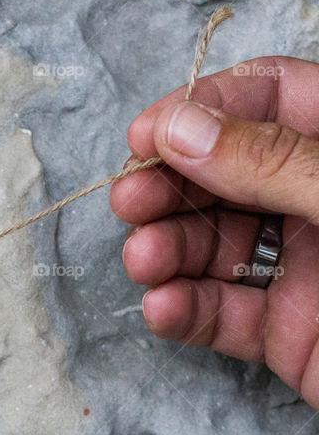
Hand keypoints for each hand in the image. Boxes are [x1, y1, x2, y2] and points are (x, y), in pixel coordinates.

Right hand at [111, 56, 318, 407]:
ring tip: (144, 262)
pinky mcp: (289, 334)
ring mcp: (307, 271)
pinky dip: (183, 311)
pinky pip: (221, 314)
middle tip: (132, 201)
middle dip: (170, 186)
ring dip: (167, 251)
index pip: (270, 99)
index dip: (202, 110)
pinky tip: (164, 307)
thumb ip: (276, 163)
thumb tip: (184, 129)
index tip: (149, 136)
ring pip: (214, 246)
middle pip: (224, 174)